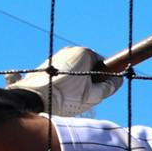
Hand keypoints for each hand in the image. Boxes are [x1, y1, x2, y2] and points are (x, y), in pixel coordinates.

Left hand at [7, 46, 121, 116]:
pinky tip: (58, 95)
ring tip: (68, 98)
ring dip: (74, 83)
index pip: (102, 65)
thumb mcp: (94, 95)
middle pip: (87, 67)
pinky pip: (60, 74)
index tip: (98, 91)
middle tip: (83, 97)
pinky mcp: (44, 65)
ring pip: (73, 71)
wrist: (33, 100)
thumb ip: (109, 87)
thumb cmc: (66, 97)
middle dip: (88, 81)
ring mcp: (56, 57)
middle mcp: (70, 50)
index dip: (103, 79)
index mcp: (85, 53)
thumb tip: (118, 80)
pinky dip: (61, 83)